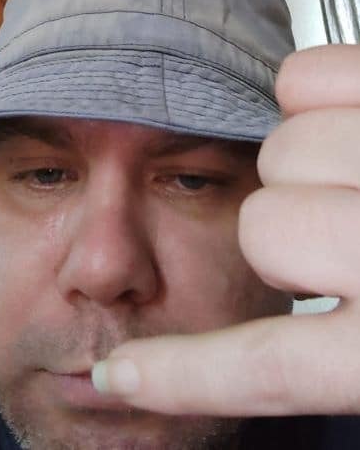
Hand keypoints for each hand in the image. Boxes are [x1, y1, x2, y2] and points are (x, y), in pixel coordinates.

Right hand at [92, 44, 359, 416]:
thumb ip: (326, 357)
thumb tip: (207, 328)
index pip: (266, 370)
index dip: (180, 378)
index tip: (119, 380)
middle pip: (268, 223)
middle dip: (288, 219)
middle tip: (329, 225)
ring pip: (285, 145)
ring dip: (307, 153)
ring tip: (346, 172)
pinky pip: (308, 76)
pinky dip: (311, 86)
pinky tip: (339, 113)